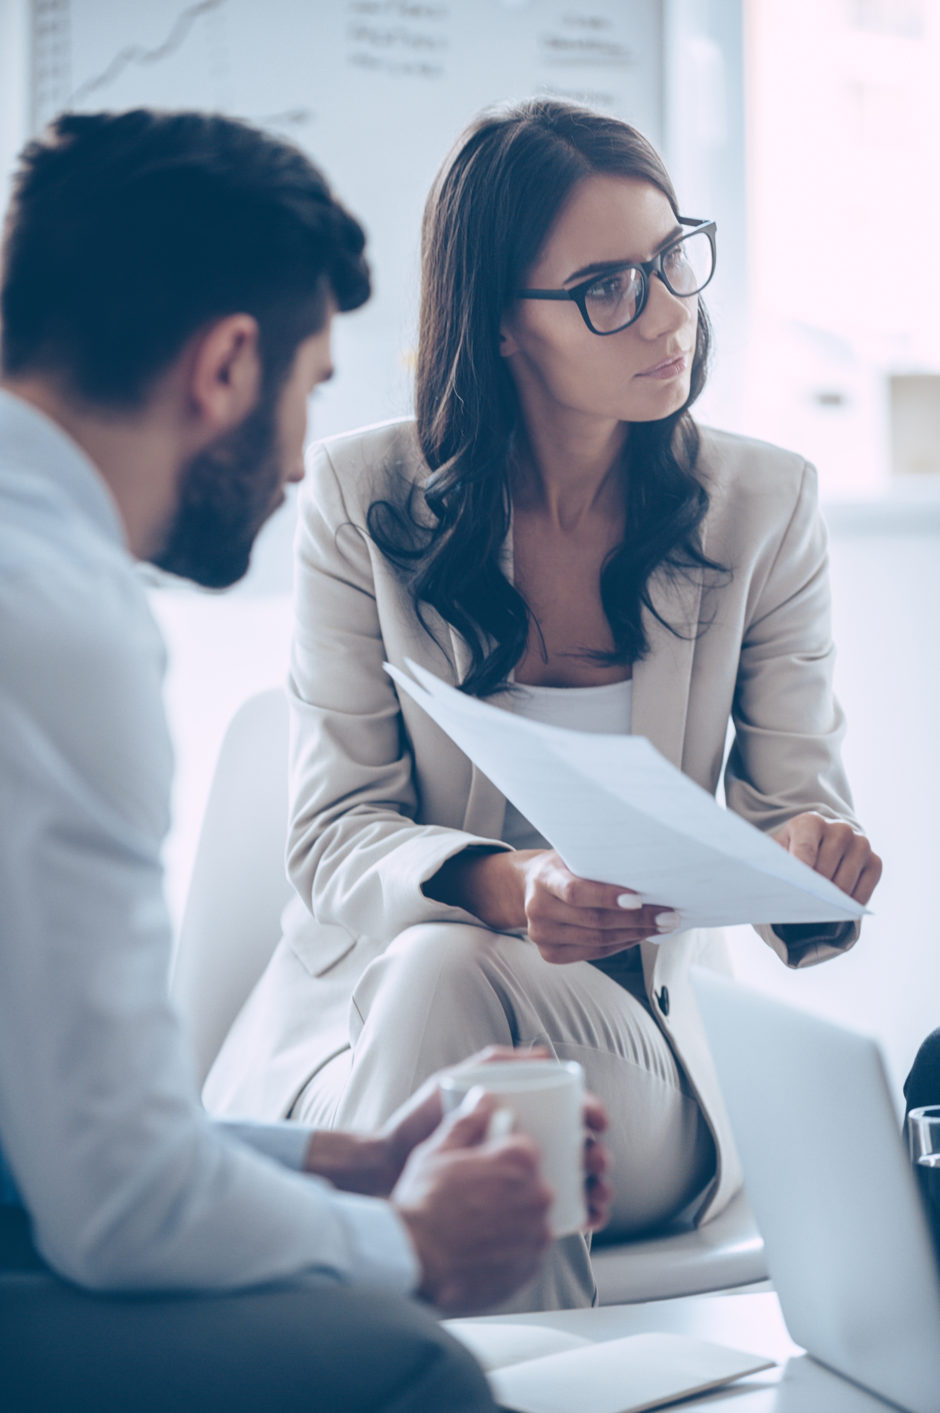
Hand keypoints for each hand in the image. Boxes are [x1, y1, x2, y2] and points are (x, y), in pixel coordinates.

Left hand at [385, 1047, 611, 1226]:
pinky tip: (591, 1216)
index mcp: (521, 1114)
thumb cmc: (421, 1121)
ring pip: (576, 1183)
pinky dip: (584, 1214)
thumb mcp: (455, 1082)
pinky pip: (559, 1212)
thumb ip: (494, 1063)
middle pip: (579, 1148)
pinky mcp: (516, 1208)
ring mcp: (523, 1177)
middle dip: (598, 1153)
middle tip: (595, 1160)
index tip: (596, 1121)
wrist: (389, 1169)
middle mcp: (528, 1144)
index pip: (568, 1111)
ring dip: (598, 1186)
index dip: (591, 1114)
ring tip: (599, 1192)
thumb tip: (544, 1055)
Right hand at [392, 1091, 552, 1313]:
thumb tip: (485, 1098)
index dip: (499, 1155)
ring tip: (474, 1227)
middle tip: (474, 1198)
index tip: (481, 1165)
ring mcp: (535, 1235)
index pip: (524, 1148)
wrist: (413, 1259)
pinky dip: (509, 1250)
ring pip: (529, 1218)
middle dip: (507, 1187)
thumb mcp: (438, 1150)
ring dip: (510, 1219)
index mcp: (520, 1160)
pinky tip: (480, 1249)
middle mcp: (538, 1195)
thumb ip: (468, 1121)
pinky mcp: (529, 1269)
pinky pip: (525, 1252)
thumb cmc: (423, 1201)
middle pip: (530, 1183)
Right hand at [515, 850, 676, 964]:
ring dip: (635, 934)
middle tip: (668, 916)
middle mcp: (538, 909)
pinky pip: (594, 952)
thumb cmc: (563, 866)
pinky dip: (621, 944)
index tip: (639, 898)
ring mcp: (541, 935)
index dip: (607, 897)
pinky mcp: (549, 954)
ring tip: (661, 926)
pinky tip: (639, 935)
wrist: (530, 886)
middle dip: (637, 920)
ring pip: (598, 941)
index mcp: (544, 878)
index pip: (575, 892)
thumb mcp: (573, 855)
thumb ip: (599, 863)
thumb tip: (650, 872)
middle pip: (594, 921)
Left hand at [771, 812, 881, 945]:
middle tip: (802, 905)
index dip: (801, 872)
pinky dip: (849, 904)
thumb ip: (775, 862)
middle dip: (812, 891)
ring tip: (816, 907)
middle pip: (825, 870)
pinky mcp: (875, 861)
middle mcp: (840, 829)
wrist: (821, 845)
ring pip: (844, 883)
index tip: (795, 890)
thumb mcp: (778, 851)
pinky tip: (837, 909)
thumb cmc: (793, 851)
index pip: (805, 849)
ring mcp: (861, 844)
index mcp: (810, 822)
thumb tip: (775, 883)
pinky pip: (864, 890)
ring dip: (830, 900)